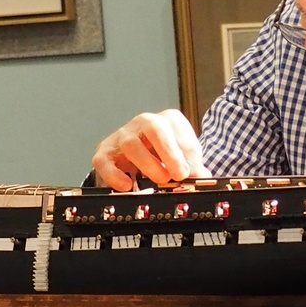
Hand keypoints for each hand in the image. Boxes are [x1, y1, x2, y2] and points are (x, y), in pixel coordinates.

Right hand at [91, 109, 210, 190]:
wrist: (142, 162)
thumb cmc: (167, 159)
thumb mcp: (185, 161)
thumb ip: (195, 170)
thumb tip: (201, 181)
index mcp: (166, 120)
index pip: (175, 126)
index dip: (183, 150)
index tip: (189, 171)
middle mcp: (143, 123)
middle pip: (153, 127)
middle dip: (168, 152)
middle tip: (178, 175)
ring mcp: (122, 136)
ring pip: (130, 143)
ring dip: (147, 163)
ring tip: (160, 180)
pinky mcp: (105, 152)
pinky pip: (104, 160)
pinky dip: (114, 174)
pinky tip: (126, 186)